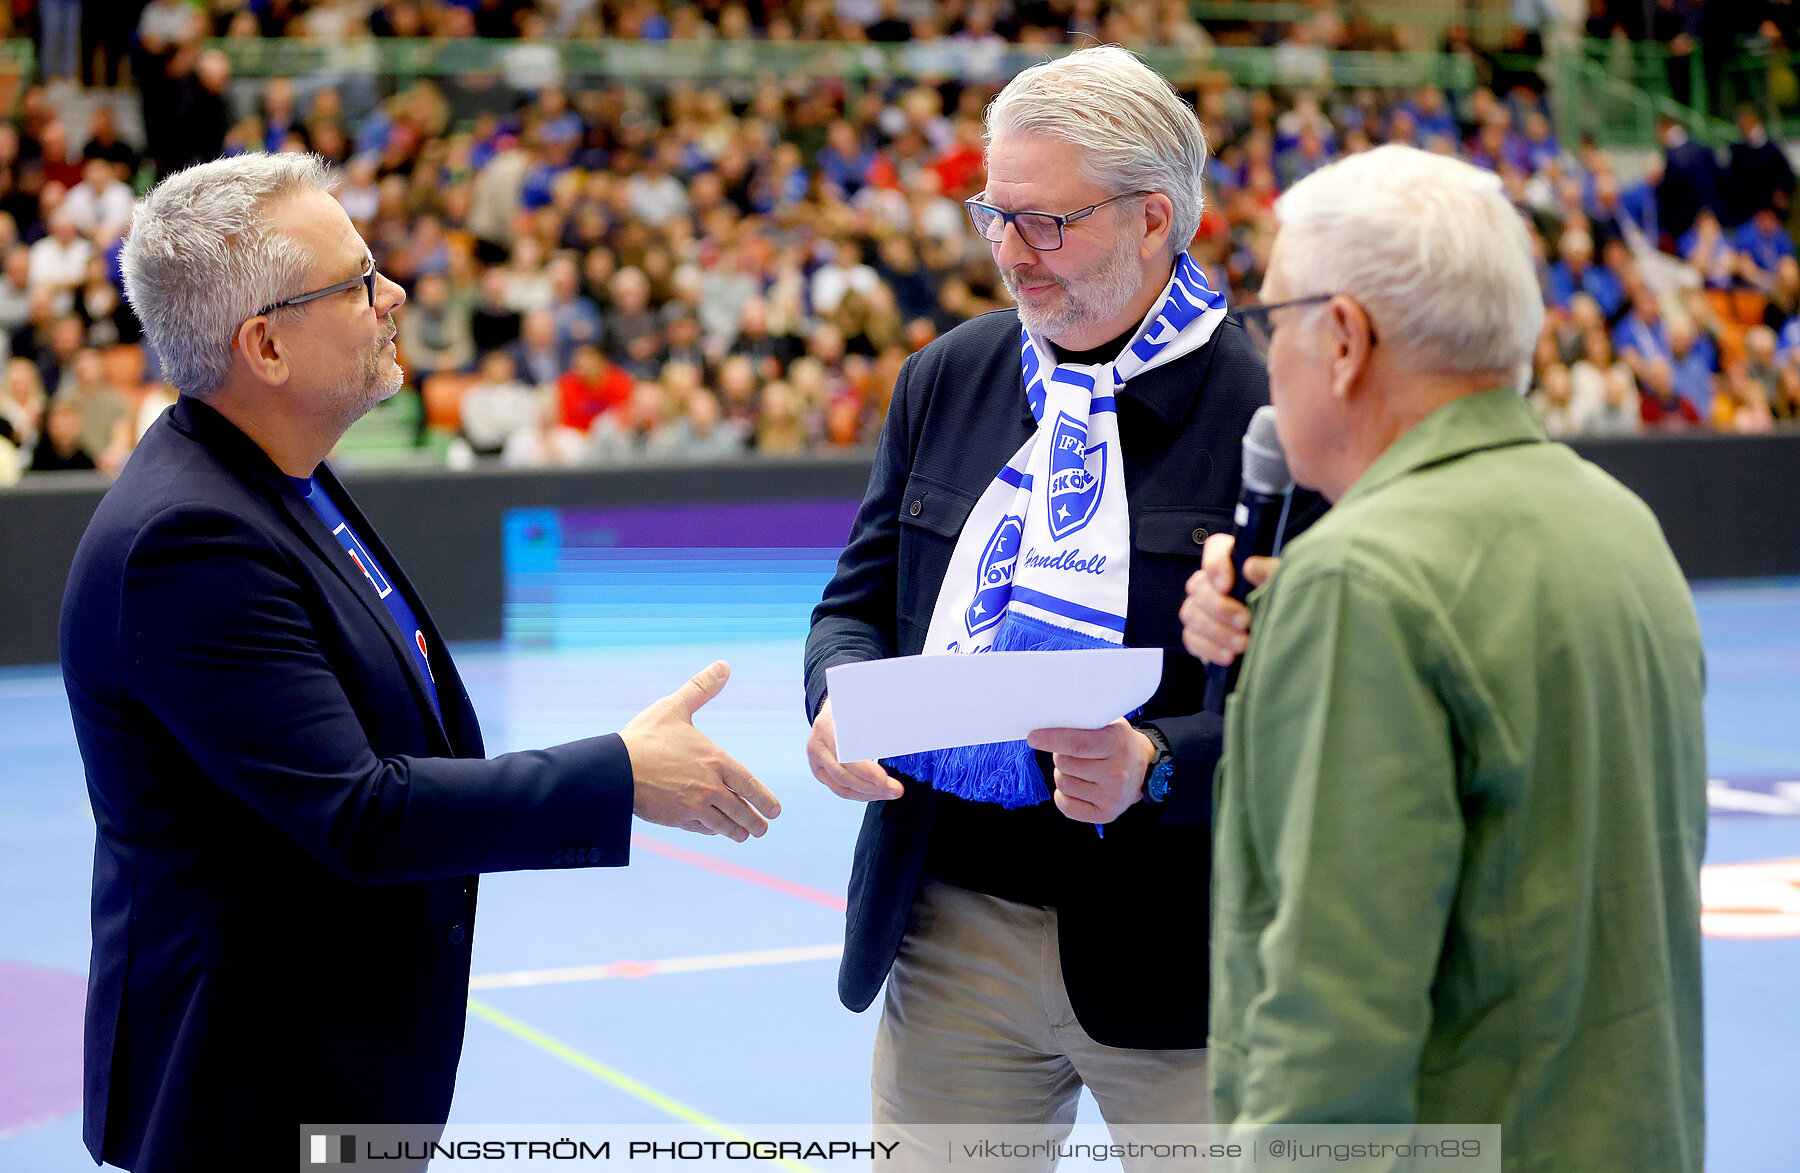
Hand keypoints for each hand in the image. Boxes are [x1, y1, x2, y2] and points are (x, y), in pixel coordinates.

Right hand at [619, 661, 780, 841]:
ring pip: (723, 825)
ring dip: (737, 831)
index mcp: (715, 761)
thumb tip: (724, 665)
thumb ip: (701, 688)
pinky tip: (714, 830)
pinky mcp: (676, 820)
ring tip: (744, 835)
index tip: (775, 811)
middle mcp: (709, 788)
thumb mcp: (674, 707)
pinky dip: (711, 831)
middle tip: (763, 829)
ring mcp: (693, 807)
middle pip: (741, 810)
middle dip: (755, 822)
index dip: (764, 799)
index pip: (749, 785)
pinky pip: (701, 829)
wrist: (614, 770)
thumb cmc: (644, 737)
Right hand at [807, 694, 903, 800]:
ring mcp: (816, 761)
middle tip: (896, 790)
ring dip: (869, 794)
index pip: (844, 753)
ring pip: (842, 786)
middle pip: (843, 774)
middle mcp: (817, 745)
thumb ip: (877, 721)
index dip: (864, 769)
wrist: (834, 707)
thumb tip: (901, 736)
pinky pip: (840, 789)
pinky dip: (861, 794)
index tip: (883, 779)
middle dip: (872, 787)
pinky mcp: (820, 772)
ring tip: (891, 792)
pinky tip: (877, 793)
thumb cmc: (853, 706)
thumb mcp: (863, 708)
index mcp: (826, 726)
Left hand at [1027, 719, 1155, 825]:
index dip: (1051, 740)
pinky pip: (1066, 806)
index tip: (1032, 738)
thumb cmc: (1117, 741)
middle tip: (1072, 752)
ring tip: (1079, 768)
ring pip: (1062, 783)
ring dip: (1063, 773)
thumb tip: (1048, 723)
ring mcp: (1113, 796)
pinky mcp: (1106, 814)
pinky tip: (1077, 786)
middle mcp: (1117, 773)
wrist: (1146, 766)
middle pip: (1064, 763)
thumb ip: (1084, 722)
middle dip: (1059, 754)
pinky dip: (1063, 795)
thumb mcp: (1109, 723)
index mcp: (1117, 744)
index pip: (1078, 745)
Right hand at [1179, 532, 1278, 665]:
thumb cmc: (1287, 605)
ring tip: (1243, 644)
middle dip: (1220, 607)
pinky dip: (1209, 648)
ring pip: (1191, 613)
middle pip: (1198, 585)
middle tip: (1245, 621)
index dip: (1215, 564)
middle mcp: (1213, 582)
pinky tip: (1229, 656)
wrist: (1288, 641)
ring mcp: (1202, 608)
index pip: (1215, 548)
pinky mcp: (1199, 634)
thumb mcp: (1288, 586)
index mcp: (1236, 562)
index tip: (1227, 585)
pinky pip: (1191, 638)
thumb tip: (1251, 567)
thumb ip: (1272, 572)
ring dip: (1216, 631)